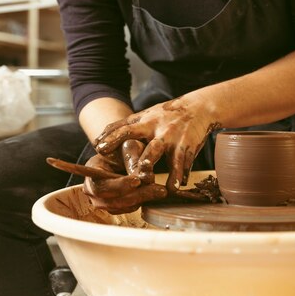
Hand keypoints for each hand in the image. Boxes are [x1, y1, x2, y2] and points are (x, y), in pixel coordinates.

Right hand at [83, 139, 166, 213]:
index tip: (137, 181)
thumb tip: (141, 177)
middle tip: (158, 189)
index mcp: (92, 170)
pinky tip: (156, 193)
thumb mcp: (130, 147)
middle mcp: (92, 190)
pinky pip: (129, 208)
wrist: (126, 154)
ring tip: (161, 191)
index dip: (118, 185)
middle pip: (112, 200)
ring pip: (123, 206)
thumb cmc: (126, 147)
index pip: (100, 185)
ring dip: (143, 198)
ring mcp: (102, 201)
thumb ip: (134, 160)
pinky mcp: (115, 207)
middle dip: (137, 194)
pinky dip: (143, 201)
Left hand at [94, 97, 220, 193]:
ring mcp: (176, 140)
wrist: (198, 107)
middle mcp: (161, 132)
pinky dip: (181, 176)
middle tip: (139, 174)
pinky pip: (185, 164)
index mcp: (146, 123)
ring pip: (174, 158)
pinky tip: (177, 187)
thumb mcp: (143, 116)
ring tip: (168, 188)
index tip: (100, 148)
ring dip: (172, 173)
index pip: (127, 129)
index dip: (114, 138)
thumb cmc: (164, 115)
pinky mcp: (189, 148)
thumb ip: (121, 127)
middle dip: (146, 161)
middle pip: (152, 148)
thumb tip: (96, 142)